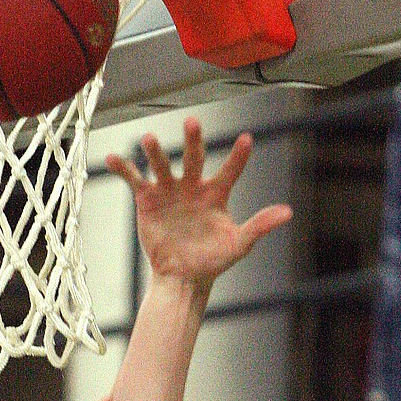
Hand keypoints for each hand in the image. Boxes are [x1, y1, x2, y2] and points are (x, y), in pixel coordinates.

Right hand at [107, 117, 291, 291]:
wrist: (182, 277)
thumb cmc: (212, 260)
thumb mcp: (238, 244)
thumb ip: (260, 225)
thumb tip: (287, 212)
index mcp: (216, 193)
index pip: (230, 170)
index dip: (238, 156)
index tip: (247, 140)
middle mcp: (193, 186)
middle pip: (194, 157)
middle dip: (193, 140)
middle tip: (193, 122)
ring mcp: (169, 190)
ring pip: (163, 164)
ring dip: (156, 152)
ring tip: (150, 139)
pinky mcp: (147, 200)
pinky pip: (135, 179)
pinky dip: (124, 168)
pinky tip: (113, 158)